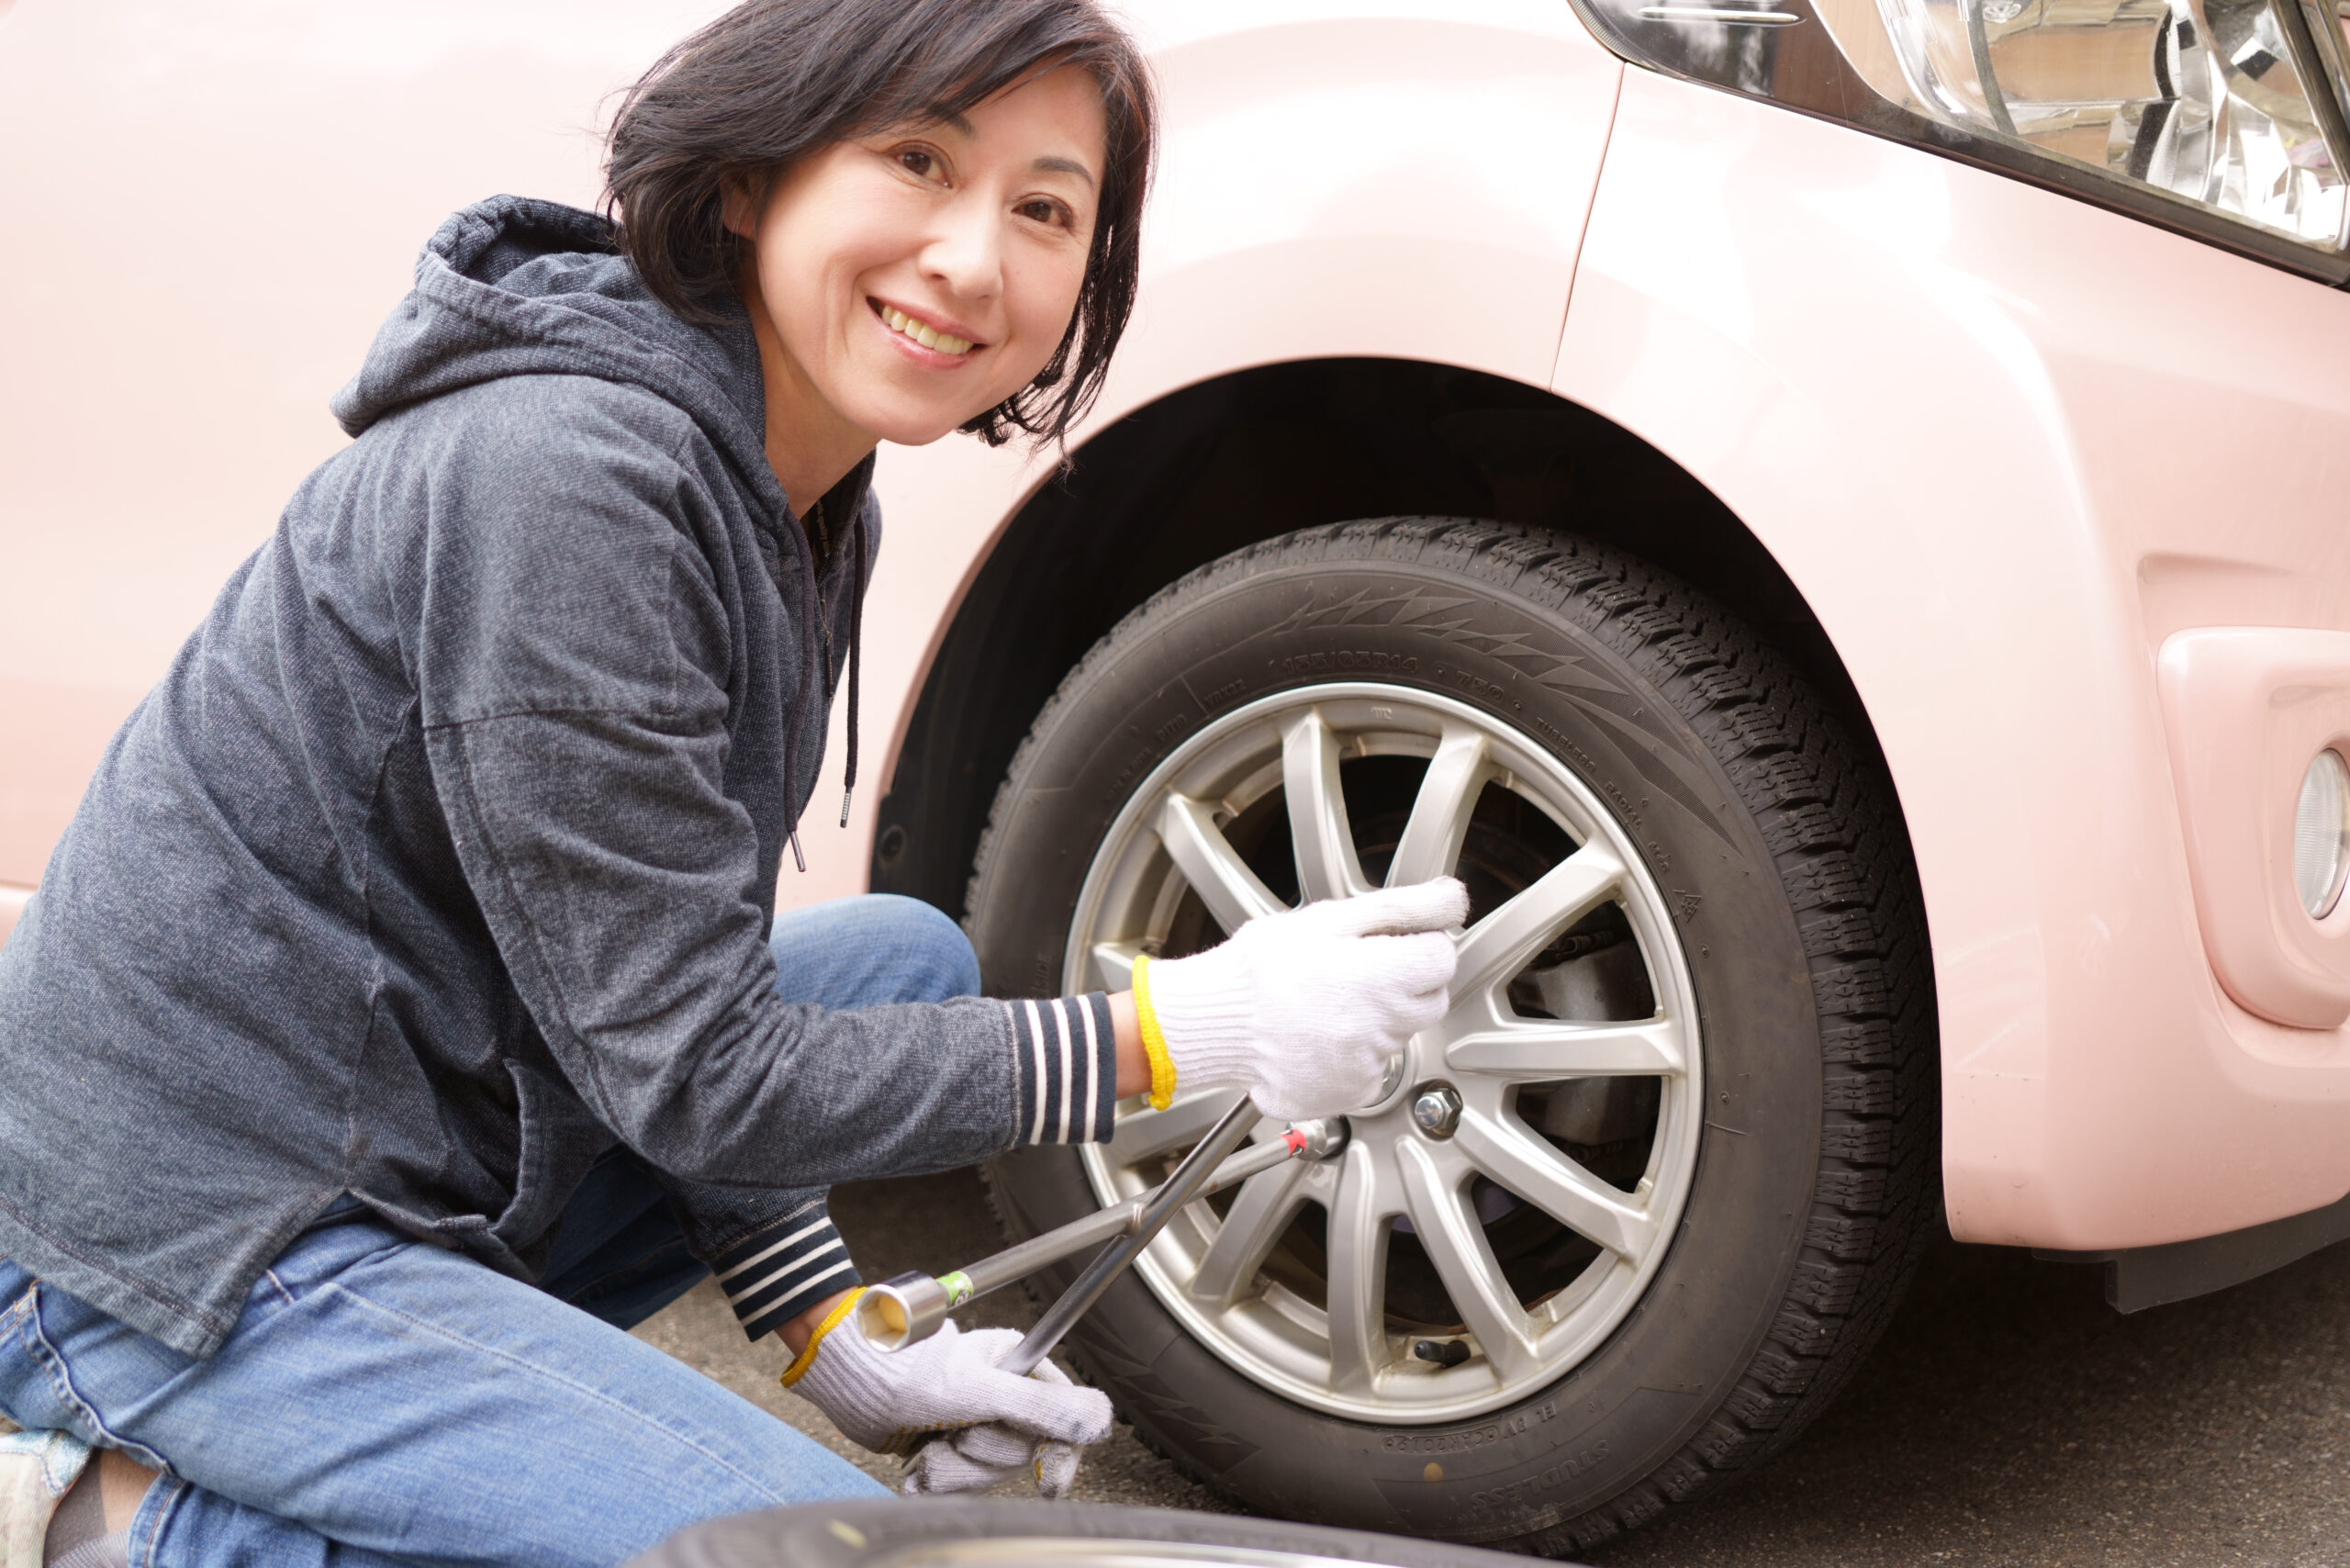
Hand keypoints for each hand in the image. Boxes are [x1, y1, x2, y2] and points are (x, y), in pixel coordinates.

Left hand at [783, 1291, 1112, 1497]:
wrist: (851, 1383)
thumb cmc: (909, 1371)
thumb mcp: (979, 1389)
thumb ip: (1037, 1407)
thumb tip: (1097, 1421)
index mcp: (1018, 1367)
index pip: (1063, 1416)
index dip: (1060, 1451)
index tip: (1049, 1481)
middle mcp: (1001, 1394)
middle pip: (1022, 1453)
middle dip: (984, 1455)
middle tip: (957, 1434)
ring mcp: (973, 1423)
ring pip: (989, 1474)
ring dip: (955, 1468)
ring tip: (931, 1445)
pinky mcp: (947, 1447)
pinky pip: (958, 1483)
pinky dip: (935, 1479)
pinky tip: (919, 1460)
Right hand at [1135, 878, 1466, 1119]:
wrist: (1212, 1022)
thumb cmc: (1262, 966)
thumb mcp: (1329, 919)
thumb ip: (1400, 908)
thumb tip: (1452, 899)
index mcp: (1381, 978)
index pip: (1443, 959)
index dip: (1421, 944)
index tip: (1392, 943)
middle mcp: (1381, 1028)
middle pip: (1430, 999)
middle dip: (1405, 980)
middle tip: (1356, 969)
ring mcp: (1367, 1067)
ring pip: (1400, 1033)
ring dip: (1377, 1016)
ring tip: (1326, 1001)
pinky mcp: (1351, 1092)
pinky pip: (1374, 1068)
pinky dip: (1355, 1052)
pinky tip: (1320, 1035)